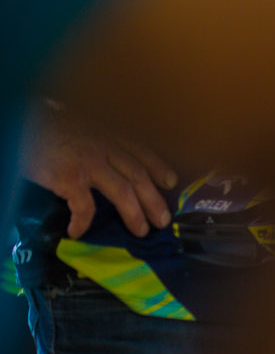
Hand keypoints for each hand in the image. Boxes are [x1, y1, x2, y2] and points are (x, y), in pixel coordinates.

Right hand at [19, 101, 176, 237]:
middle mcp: (106, 148)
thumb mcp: (82, 125)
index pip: (142, 152)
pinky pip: (84, 205)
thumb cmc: (50, 125)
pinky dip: (83, 221)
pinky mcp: (70, 178)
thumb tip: (106, 160)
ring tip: (140, 231)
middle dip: (154, 199)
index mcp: (109, 135)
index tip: (172, 183)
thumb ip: (97, 139)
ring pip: (123, 192)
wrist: (24, 121)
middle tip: (163, 220)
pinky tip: (78, 232)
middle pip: (138, 176)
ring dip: (134, 214)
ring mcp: (90, 163)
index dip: (159, 168)